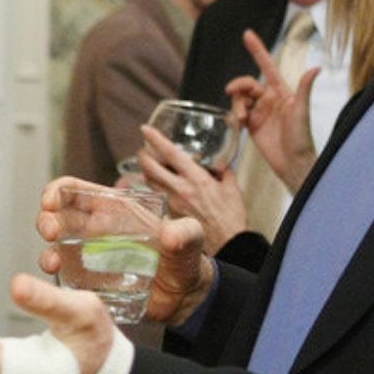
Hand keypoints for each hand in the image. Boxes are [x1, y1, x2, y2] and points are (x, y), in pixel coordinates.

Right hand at [37, 178, 212, 325]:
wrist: (186, 297)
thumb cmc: (186, 259)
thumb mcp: (192, 239)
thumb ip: (186, 232)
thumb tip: (171, 233)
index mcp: (113, 208)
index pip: (75, 190)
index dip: (56, 191)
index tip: (50, 202)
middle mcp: (96, 229)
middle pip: (58, 217)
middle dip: (46, 219)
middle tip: (51, 231)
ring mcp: (91, 257)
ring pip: (56, 248)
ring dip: (47, 252)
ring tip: (52, 262)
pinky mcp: (91, 283)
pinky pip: (66, 279)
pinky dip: (58, 280)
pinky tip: (62, 283)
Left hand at [137, 125, 246, 249]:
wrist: (228, 243)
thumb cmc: (231, 217)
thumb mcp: (231, 187)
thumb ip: (223, 171)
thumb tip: (219, 162)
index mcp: (196, 178)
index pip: (171, 154)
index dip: (156, 139)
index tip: (145, 129)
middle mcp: (180, 189)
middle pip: (150, 167)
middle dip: (142, 155)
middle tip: (143, 149)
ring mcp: (172, 203)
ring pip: (150, 182)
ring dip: (147, 171)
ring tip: (150, 165)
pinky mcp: (169, 215)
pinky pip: (157, 197)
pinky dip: (156, 188)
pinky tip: (160, 186)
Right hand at [225, 29, 319, 190]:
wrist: (293, 164)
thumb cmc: (302, 138)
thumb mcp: (302, 112)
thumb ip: (305, 89)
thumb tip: (316, 68)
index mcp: (282, 92)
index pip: (267, 66)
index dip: (257, 50)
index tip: (247, 34)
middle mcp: (270, 100)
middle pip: (248, 84)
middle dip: (238, 86)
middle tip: (231, 92)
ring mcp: (260, 112)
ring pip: (240, 99)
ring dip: (237, 105)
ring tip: (242, 118)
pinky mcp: (252, 126)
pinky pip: (237, 114)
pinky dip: (235, 116)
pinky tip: (239, 124)